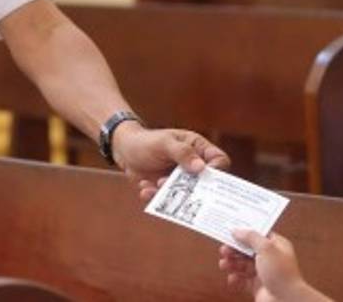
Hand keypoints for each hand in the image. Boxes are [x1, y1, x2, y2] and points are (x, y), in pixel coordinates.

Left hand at [114, 124, 229, 197]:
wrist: (124, 151)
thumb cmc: (147, 141)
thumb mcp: (164, 143)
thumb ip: (182, 153)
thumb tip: (201, 168)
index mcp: (198, 148)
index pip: (219, 160)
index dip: (218, 170)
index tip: (206, 176)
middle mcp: (193, 165)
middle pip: (206, 182)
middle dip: (194, 187)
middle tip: (181, 188)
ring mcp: (181, 180)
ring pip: (187, 195)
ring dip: (172, 193)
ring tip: (158, 184)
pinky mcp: (167, 191)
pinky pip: (168, 200)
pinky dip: (156, 197)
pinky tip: (145, 188)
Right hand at [219, 231, 323, 301]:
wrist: (286, 300)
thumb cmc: (282, 273)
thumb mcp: (266, 248)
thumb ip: (251, 237)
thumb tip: (237, 231)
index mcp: (277, 246)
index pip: (259, 235)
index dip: (245, 233)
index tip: (231, 232)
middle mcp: (270, 258)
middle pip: (248, 250)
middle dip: (235, 250)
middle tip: (224, 250)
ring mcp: (263, 273)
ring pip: (243, 265)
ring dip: (232, 264)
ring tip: (224, 265)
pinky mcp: (258, 286)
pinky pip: (243, 280)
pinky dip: (236, 279)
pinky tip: (232, 278)